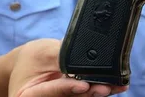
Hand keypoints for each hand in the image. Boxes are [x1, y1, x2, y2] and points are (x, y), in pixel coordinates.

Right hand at [9, 38, 128, 96]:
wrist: (27, 65)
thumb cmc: (31, 58)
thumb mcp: (42, 53)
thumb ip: (62, 57)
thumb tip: (86, 55)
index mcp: (28, 96)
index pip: (51, 92)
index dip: (68, 88)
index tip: (84, 85)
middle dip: (89, 92)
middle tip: (106, 87)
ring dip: (99, 92)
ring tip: (116, 86)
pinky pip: (85, 96)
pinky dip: (98, 90)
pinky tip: (114, 86)